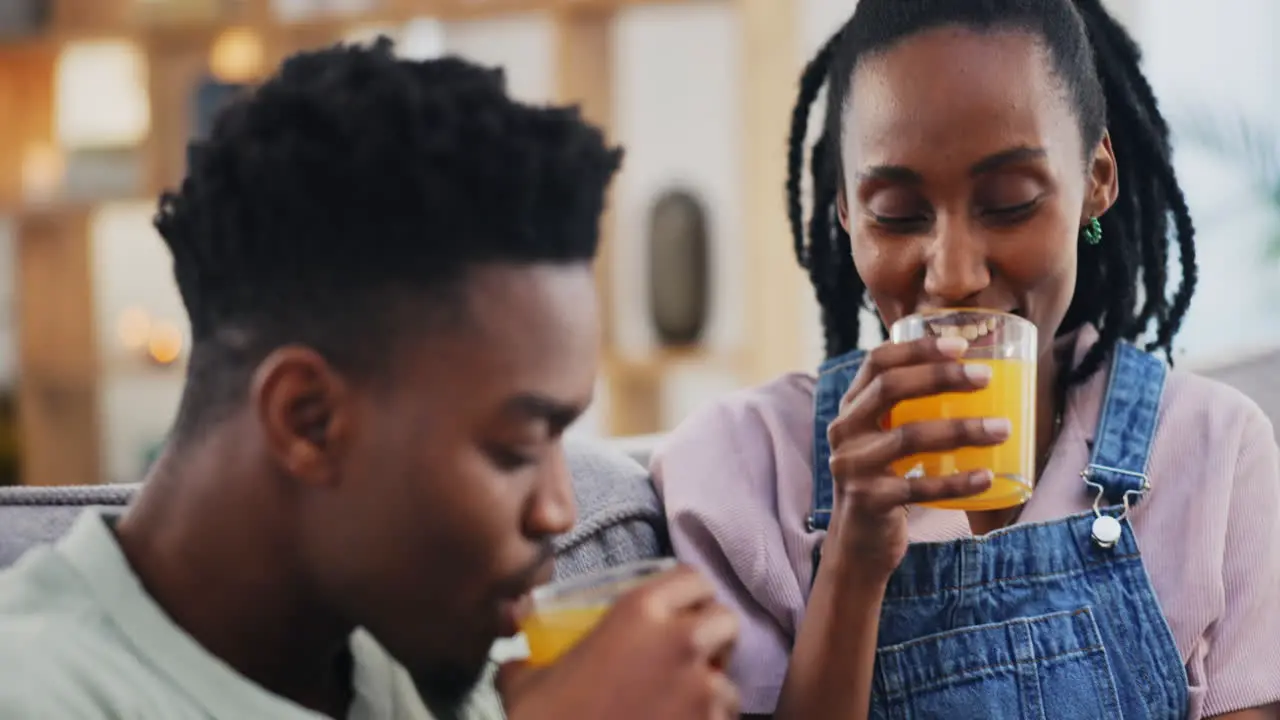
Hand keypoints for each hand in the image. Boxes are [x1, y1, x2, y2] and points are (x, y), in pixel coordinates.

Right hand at [499, 565, 739, 719]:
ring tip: (681, 706)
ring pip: (729, 676)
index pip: (692, 579)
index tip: (678, 612)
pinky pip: (724, 717)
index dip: (689, 596)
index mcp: (639, 612)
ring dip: (711, 688)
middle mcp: (680, 640)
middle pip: (725, 620)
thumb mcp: (527, 684)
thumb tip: (515, 663)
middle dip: (712, 638)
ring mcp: (702, 687)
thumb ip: (528, 663)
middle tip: (687, 657)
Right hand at [825, 336, 1009, 578]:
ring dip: (961, 430)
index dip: (917, 348)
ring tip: (1002, 428)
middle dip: (941, 377)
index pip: (877, 362)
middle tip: (985, 377)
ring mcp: (853, 466)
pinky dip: (956, 481)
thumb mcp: (883, 438)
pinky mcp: (869, 500)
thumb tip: (973, 374)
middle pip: (890, 389)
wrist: (859, 541)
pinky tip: (987, 476)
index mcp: (851, 407)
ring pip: (909, 437)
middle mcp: (845, 431)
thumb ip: (908, 409)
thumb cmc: (885, 479)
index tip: (960, 345)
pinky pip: (918, 486)